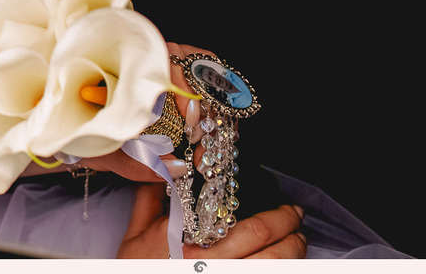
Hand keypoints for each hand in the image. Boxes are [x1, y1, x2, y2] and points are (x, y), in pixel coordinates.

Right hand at [117, 183, 306, 258]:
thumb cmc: (134, 269)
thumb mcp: (135, 235)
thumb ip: (150, 200)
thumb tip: (162, 169)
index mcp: (195, 244)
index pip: (250, 227)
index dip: (277, 217)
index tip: (286, 206)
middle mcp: (215, 266)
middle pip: (272, 248)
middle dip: (291, 231)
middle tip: (298, 219)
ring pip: (275, 269)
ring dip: (295, 254)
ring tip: (299, 242)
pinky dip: (282, 270)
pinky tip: (286, 264)